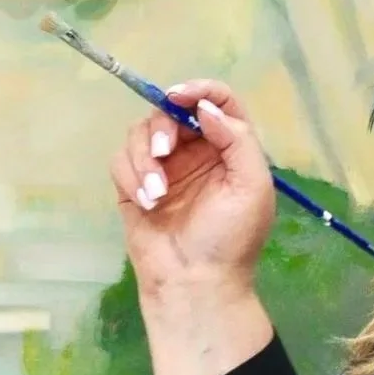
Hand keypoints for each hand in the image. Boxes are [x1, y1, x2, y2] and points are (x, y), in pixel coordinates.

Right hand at [109, 79, 277, 374]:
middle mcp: (195, 152)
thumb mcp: (252, 186)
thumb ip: (238, 139)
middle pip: (169, 112)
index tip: (180, 97)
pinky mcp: (133, 185)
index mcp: (228, 148)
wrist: (195, 284)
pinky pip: (120, 160)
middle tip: (165, 152)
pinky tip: (145, 202)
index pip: (217, 101)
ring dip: (144, 159)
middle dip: (163, 127)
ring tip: (156, 194)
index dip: (199, 90)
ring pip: (140, 133)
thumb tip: (206, 108)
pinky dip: (130, 176)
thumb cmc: (230, 239)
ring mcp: (162, 168)